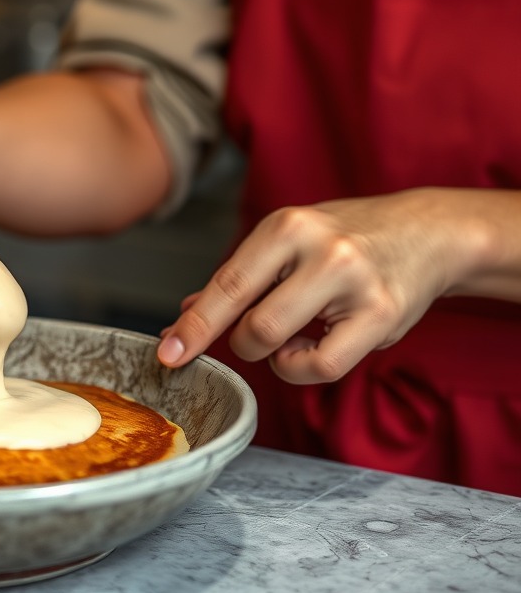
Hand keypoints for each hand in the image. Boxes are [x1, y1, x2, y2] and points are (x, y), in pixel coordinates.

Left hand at [156, 189, 480, 382]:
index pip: (226, 285)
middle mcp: (319, 250)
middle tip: (255, 332)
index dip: (194, 326)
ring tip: (293, 332)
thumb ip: (238, 278)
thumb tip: (185, 315)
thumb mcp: (285, 241)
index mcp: (285, 226)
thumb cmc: (344, 237)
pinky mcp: (382, 316)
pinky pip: (322, 365)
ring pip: (281, 344)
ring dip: (272, 354)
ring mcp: (354, 283)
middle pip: (251, 324)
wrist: (424, 232)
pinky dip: (303, 367)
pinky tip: (314, 344)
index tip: (168, 353)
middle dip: (240, 341)